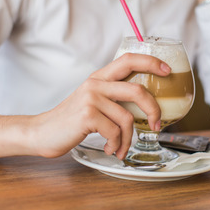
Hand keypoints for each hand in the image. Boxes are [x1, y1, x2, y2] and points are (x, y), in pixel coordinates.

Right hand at [33, 53, 170, 158]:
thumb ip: (114, 96)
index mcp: (100, 77)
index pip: (129, 60)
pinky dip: (117, 145)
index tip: (167, 70)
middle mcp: (96, 84)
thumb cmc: (72, 120)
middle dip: (154, 110)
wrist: (41, 132)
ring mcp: (91, 98)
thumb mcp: (93, 100)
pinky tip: (111, 149)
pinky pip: (115, 132)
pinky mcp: (87, 115)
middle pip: (138, 91)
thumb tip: (147, 104)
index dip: (151, 63)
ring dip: (129, 139)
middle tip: (157, 125)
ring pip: (127, 119)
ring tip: (122, 148)